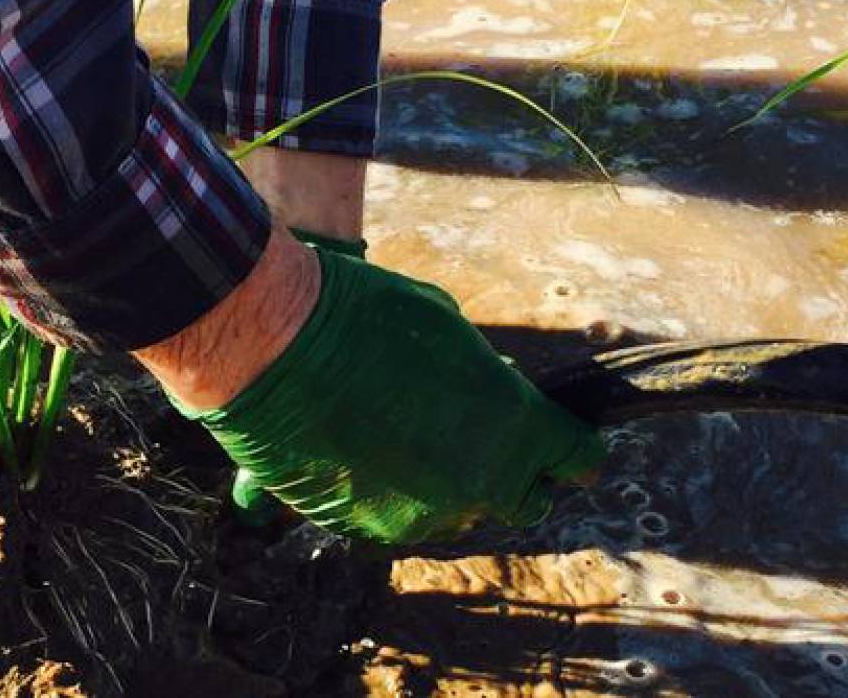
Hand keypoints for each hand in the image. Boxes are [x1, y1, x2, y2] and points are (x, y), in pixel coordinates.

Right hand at [175, 246, 605, 542]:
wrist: (270, 347)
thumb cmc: (363, 318)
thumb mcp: (447, 330)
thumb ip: (486, 379)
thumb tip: (497, 396)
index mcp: (512, 428)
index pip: (576, 458)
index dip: (575, 450)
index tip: (570, 446)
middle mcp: (474, 484)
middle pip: (523, 501)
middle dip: (515, 475)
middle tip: (488, 440)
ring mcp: (417, 515)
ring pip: (456, 515)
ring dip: (448, 485)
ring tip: (410, 435)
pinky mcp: (363, 529)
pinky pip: (396, 519)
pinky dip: (391, 493)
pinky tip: (365, 448)